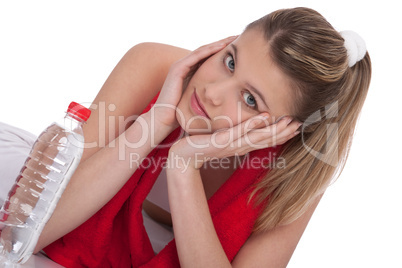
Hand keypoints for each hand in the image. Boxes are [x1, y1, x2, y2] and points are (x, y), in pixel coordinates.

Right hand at [149, 36, 237, 131]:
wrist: (165, 120)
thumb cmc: (182, 115)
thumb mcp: (201, 102)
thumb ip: (210, 97)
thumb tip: (228, 101)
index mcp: (191, 73)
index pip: (209, 58)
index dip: (224, 53)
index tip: (240, 49)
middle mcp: (185, 67)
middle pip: (207, 51)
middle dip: (223, 44)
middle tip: (238, 37)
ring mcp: (180, 66)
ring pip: (203, 50)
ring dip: (219, 43)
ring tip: (233, 38)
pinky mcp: (178, 68)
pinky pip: (196, 55)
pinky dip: (210, 50)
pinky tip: (222, 46)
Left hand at [168, 114, 301, 170]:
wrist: (181, 158)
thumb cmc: (200, 146)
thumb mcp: (220, 138)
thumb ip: (233, 133)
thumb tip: (242, 126)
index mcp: (239, 147)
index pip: (264, 140)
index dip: (281, 135)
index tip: (297, 126)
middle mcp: (238, 148)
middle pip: (265, 140)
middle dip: (284, 133)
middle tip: (302, 123)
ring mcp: (230, 145)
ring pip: (257, 137)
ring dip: (275, 129)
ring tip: (290, 121)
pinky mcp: (219, 142)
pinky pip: (238, 132)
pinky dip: (252, 124)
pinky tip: (265, 116)